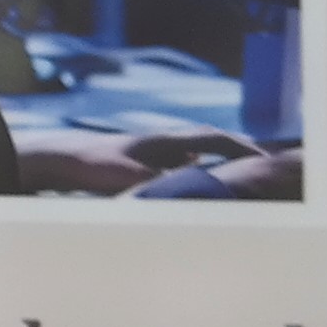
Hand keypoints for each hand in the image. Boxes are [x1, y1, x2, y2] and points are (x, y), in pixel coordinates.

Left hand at [24, 125, 254, 195]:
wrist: (58, 158)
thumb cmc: (90, 164)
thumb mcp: (125, 176)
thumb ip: (156, 182)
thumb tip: (186, 187)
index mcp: (163, 140)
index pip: (214, 138)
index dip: (243, 148)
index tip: (267, 160)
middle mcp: (161, 141)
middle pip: (210, 140)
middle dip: (239, 149)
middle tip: (266, 164)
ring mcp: (152, 148)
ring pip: (196, 148)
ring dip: (220, 157)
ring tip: (244, 172)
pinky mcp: (141, 158)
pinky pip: (180, 159)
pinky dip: (198, 164)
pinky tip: (201, 174)